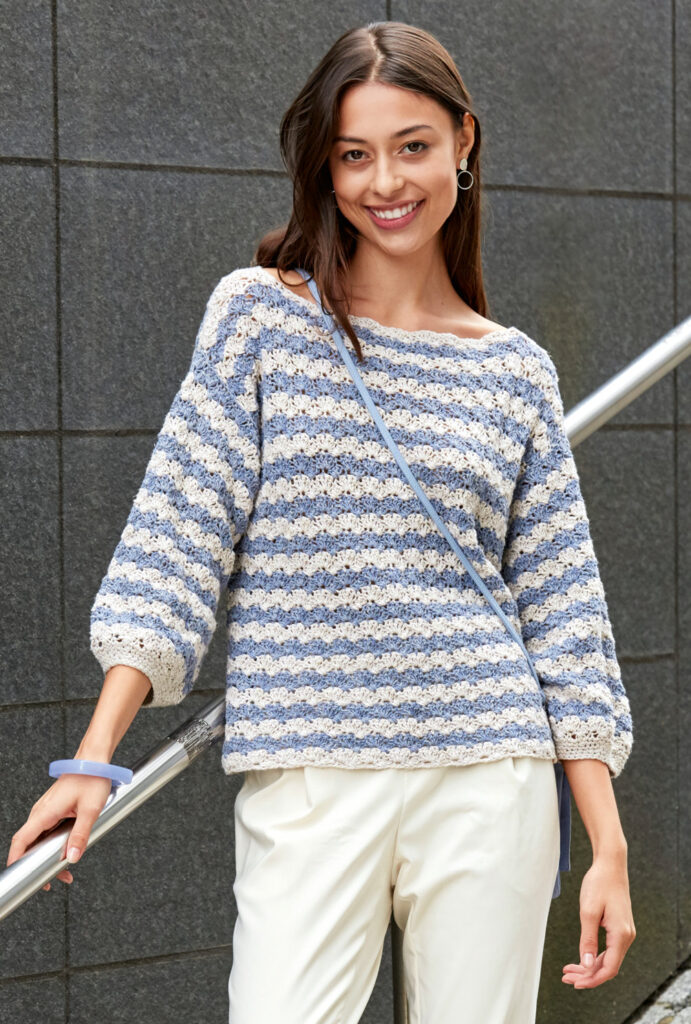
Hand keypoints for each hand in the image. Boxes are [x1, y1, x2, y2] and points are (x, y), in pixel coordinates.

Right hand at [6, 773, 112, 890]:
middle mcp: (41, 812)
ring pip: (40, 839)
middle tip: (53, 881)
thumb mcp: (90, 810)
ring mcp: (47, 811)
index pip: (21, 840)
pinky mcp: (54, 810)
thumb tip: (71, 859)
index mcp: (45, 812)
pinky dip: (53, 845)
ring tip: (65, 872)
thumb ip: (80, 835)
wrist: (95, 760)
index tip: (19, 877)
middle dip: (37, 865)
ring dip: (47, 856)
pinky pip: (47, 832)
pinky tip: (66, 852)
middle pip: (29, 844)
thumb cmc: (92, 779)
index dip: (16, 860)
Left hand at [562, 850, 635, 988]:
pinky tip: (582, 958)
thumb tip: (588, 966)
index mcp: (621, 934)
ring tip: (570, 970)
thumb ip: (588, 940)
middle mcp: (627, 936)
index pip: (609, 968)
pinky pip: (609, 949)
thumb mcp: (588, 911)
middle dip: (587, 975)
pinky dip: (595, 956)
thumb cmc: (599, 883)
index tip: (575, 983)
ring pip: (609, 959)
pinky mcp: (620, 927)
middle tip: (566, 977)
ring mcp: (625, 932)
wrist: (610, 864)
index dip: (592, 979)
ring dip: (590, 967)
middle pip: (608, 966)